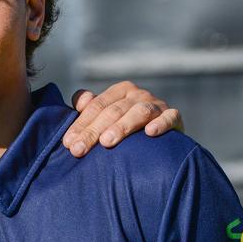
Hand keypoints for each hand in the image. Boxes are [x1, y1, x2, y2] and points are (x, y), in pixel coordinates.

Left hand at [62, 81, 182, 157]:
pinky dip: (161, 123)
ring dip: (122, 126)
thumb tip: (79, 102)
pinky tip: (150, 133)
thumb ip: (91, 108)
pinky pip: (170, 117)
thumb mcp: (107, 116)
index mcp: (120, 91)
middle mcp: (138, 94)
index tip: (68, 143)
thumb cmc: (126, 127)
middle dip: (94, 131)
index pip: (96, 106)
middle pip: (113, 111)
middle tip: (79, 150)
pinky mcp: (174, 117)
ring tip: (107, 142)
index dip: (81, 124)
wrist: (162, 140)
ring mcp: (157, 104)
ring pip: (139, 112)